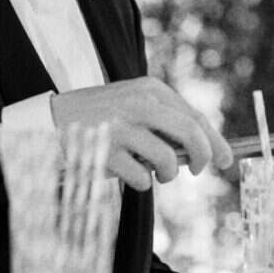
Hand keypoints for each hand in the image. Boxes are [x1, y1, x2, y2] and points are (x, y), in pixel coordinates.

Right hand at [52, 78, 233, 188]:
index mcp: (149, 89)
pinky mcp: (105, 152)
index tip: (225, 159)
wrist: (48, 122)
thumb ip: (164, 120)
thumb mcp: (132, 104)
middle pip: (189, 133)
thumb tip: (203, 150)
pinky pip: (140, 178)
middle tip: (197, 171)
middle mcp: (138, 103)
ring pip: (167, 160)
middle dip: (202, 156)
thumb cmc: (98, 117)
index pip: (194, 115)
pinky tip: (125, 173)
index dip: (214, 140)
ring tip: (152, 173)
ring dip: (165, 174)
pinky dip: (139, 182)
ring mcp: (121, 127)